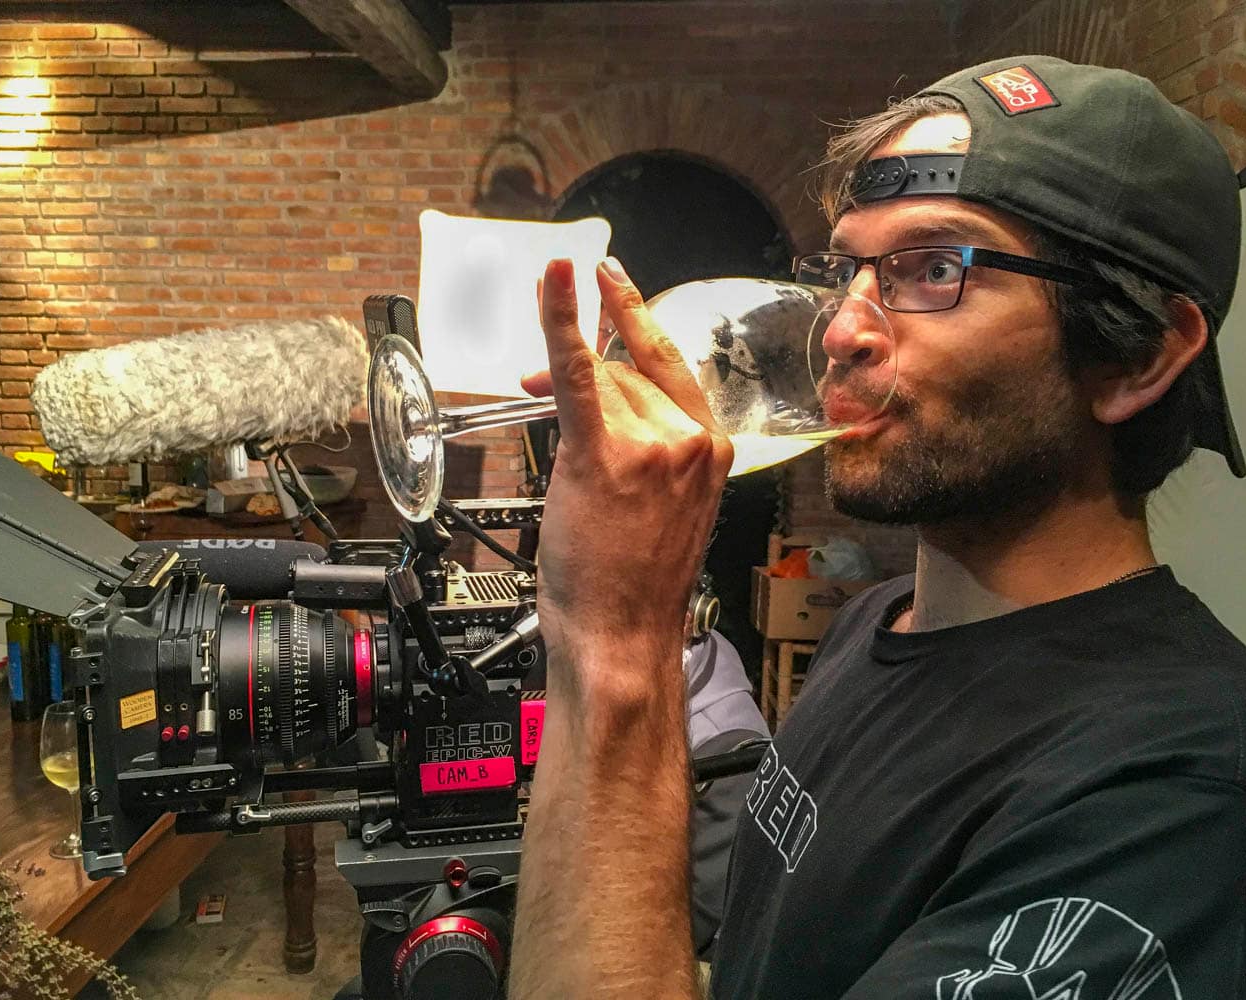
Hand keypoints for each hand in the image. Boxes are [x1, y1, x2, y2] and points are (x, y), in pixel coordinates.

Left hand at [523, 257, 732, 702]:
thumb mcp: (657, 503)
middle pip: (628, 368)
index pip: (668, 366)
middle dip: (582, 364)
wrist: (623, 635)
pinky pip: (577, 372)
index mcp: (711, 449)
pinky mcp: (604, 454)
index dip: (631, 323)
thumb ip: (640, 441)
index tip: (613, 284)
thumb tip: (594, 391)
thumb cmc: (633, 583)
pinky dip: (561, 319)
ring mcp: (653, 445)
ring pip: (600, 378)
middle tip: (538, 377)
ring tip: (534, 390)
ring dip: (561, 375)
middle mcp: (690, 439)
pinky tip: (553, 280)